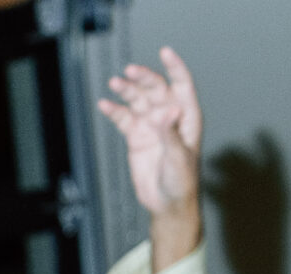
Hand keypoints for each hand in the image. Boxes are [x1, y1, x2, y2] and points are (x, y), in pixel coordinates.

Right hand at [98, 47, 202, 217]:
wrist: (167, 203)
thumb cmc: (181, 182)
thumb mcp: (178, 158)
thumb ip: (171, 134)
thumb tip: (167, 111)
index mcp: (186, 116)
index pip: (181, 85)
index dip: (174, 67)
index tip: (164, 53)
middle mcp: (168, 116)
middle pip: (155, 89)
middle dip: (144, 78)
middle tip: (130, 72)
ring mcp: (151, 125)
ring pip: (138, 100)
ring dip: (127, 90)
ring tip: (115, 83)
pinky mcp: (136, 137)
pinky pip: (124, 119)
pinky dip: (114, 111)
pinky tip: (104, 104)